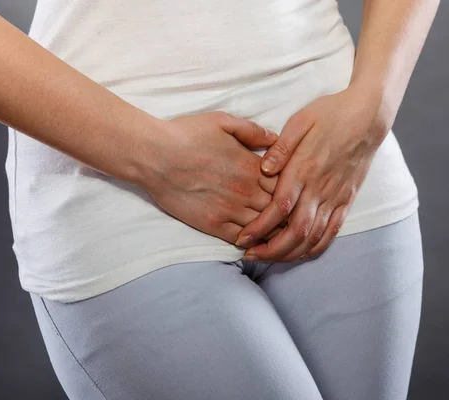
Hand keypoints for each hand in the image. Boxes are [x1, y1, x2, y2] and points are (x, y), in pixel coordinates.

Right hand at [141, 111, 286, 244]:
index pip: (287, 185)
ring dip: (273, 230)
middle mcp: (246, 190)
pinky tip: (254, 241)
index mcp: (252, 166)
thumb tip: (275, 138)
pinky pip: (241, 239)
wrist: (155, 155)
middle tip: (292, 217)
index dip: (292, 190)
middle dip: (288, 213)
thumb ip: (252, 131)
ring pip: (264, 227)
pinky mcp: (213, 224)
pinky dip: (252, 242)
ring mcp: (230, 209)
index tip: (293, 192)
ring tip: (279, 232)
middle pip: (280, 209)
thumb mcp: (223, 121)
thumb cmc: (186, 134)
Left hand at [234, 85, 388, 261]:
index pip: (279, 208)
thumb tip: (262, 169)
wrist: (369, 117)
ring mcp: (336, 197)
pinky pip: (331, 233)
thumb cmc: (331, 115)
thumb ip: (281, 147)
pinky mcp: (346, 201)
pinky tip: (298, 253)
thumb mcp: (300, 121)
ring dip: (289, 253)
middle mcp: (320, 188)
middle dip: (270, 249)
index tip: (242, 238)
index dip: (259, 227)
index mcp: (304, 169)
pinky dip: (314, 248)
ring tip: (268, 258)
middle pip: (295, 231)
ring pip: (313, 237)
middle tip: (250, 255)